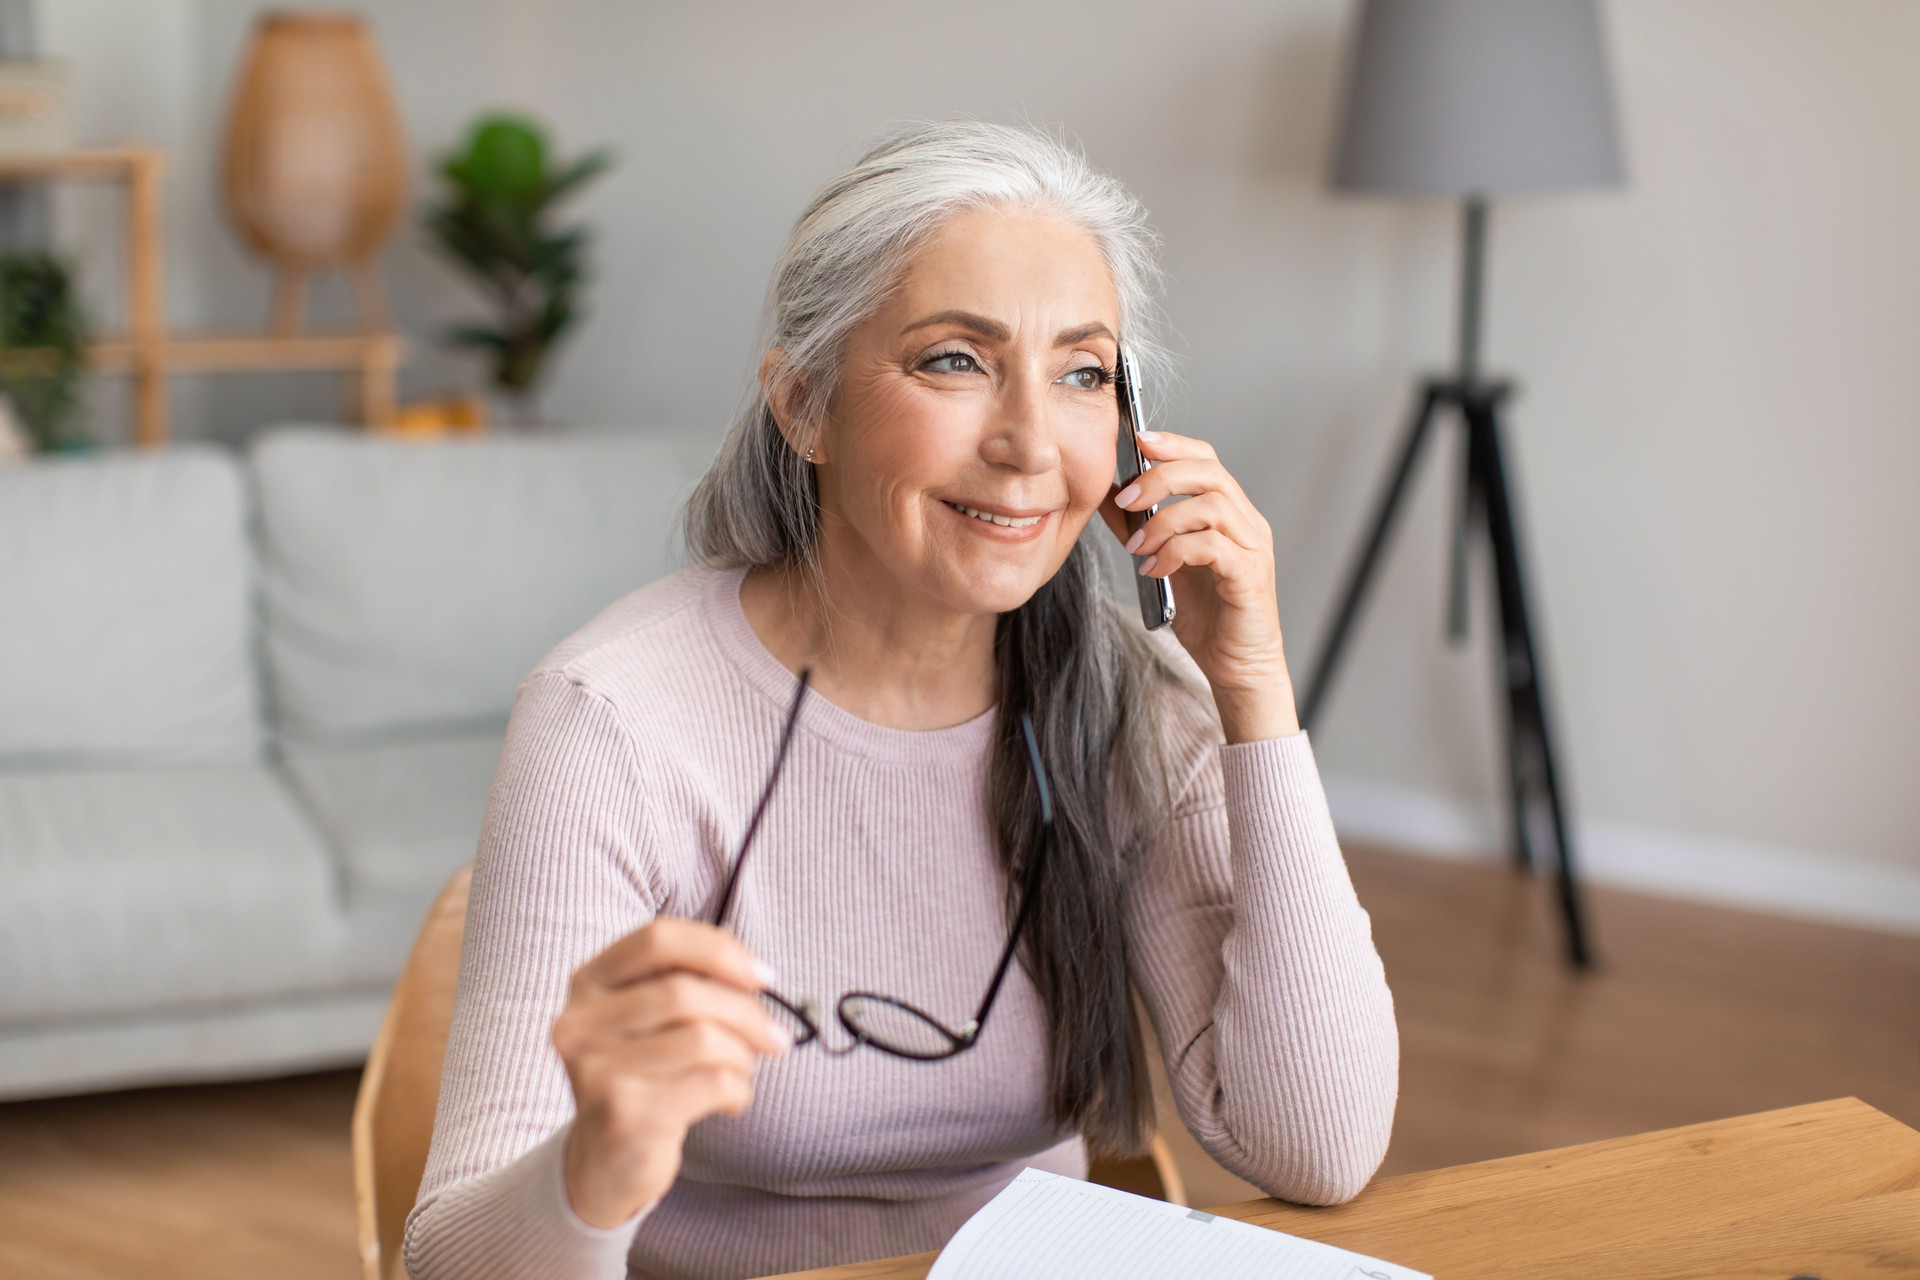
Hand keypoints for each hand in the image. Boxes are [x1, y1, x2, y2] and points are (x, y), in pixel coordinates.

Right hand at [551, 917, 791, 1228]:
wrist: (606, 1162)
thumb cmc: (646, 1076)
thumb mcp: (653, 1020)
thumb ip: (691, 983)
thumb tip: (754, 973)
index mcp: (588, 983)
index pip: (658, 939)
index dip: (718, 950)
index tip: (763, 977)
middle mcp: (580, 1022)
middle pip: (685, 991)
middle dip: (746, 1012)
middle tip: (775, 1037)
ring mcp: (596, 1070)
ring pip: (702, 1038)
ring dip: (743, 1055)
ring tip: (743, 1070)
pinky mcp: (624, 1115)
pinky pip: (710, 1084)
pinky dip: (738, 1089)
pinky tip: (731, 1100)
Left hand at [1101, 429, 1299, 741]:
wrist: (1237, 667)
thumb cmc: (1207, 617)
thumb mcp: (1164, 563)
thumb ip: (1142, 529)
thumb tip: (1108, 498)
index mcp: (1229, 513)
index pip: (1206, 459)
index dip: (1172, 444)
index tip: (1136, 440)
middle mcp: (1247, 523)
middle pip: (1209, 472)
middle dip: (1160, 477)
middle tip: (1125, 498)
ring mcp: (1253, 548)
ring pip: (1210, 506)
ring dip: (1163, 521)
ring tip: (1136, 547)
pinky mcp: (1250, 576)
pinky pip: (1212, 546)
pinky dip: (1175, 552)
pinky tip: (1154, 570)